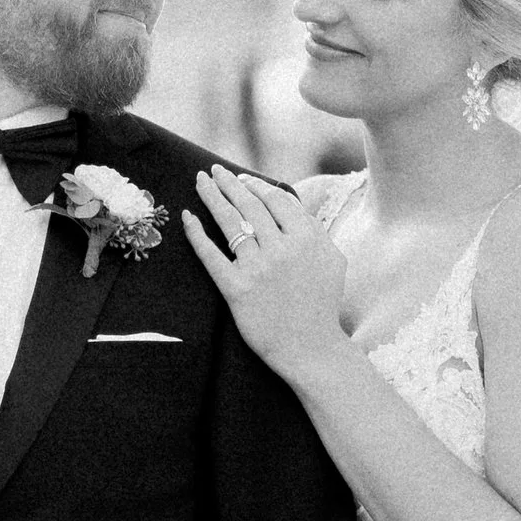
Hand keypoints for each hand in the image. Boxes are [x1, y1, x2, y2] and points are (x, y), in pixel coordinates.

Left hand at [184, 168, 349, 386]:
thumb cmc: (323, 305)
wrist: (312, 349)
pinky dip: (196, 234)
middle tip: (213, 170)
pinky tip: (188, 217)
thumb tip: (293, 205)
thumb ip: (315, 229)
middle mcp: (282, 248)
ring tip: (200, 181)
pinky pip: (211, 255)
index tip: (240, 178)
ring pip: (230, 222)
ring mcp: (258, 268)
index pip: (276, 199)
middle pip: (250, 205)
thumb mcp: (332, 259)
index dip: (255, 185)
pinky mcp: (237, 289)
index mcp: (307, 237)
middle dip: (229, 182)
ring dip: (212, 196)